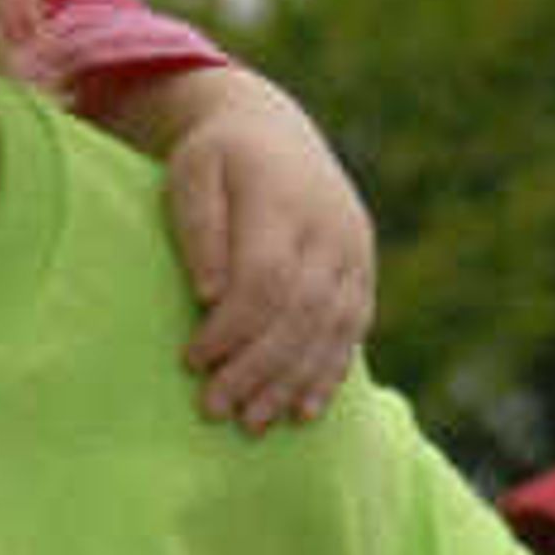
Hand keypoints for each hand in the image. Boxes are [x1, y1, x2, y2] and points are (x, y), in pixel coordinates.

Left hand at [151, 78, 374, 429]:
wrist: (274, 129)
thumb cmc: (217, 157)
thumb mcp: (192, 172)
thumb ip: (199, 226)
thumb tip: (209, 293)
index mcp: (285, 201)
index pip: (266, 280)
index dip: (232, 329)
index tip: (192, 360)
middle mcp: (330, 229)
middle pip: (300, 313)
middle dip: (257, 369)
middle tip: (215, 409)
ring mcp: (354, 251)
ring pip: (330, 329)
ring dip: (292, 383)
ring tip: (253, 424)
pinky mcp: (362, 271)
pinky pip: (352, 329)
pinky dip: (328, 373)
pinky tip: (303, 411)